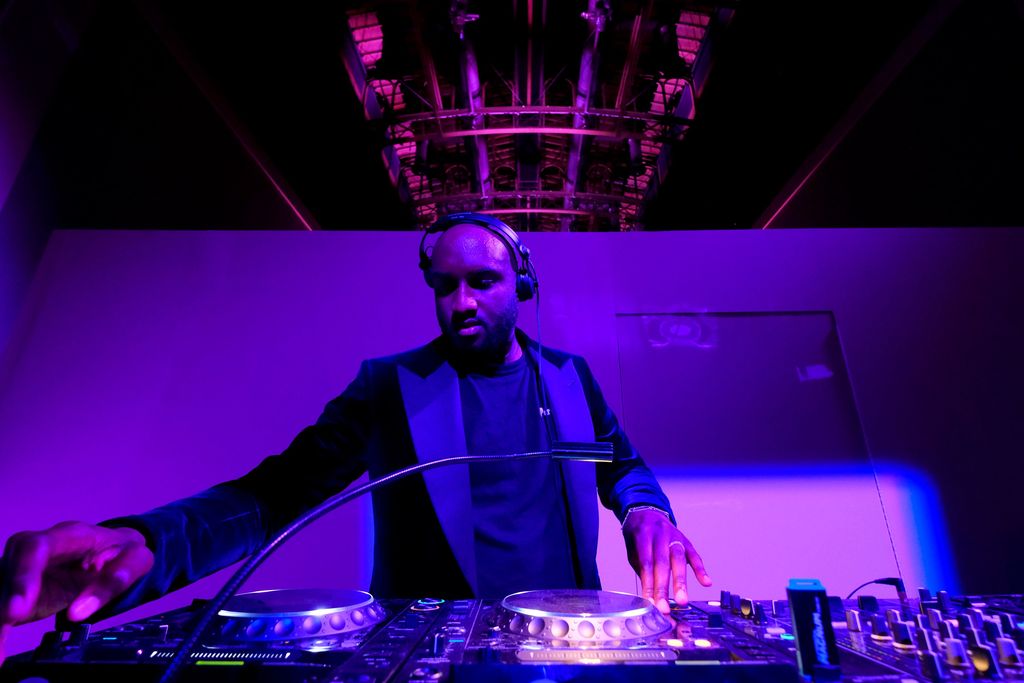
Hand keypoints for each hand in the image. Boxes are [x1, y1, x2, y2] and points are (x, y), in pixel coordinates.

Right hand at [0, 521, 153, 664]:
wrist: (115, 549)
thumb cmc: (122, 551)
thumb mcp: (136, 559)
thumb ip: (117, 578)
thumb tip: (81, 611)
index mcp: (70, 535)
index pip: (37, 548)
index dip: (23, 576)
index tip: (17, 609)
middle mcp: (41, 547)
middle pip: (10, 567)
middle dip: (5, 598)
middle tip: (8, 625)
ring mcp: (26, 566)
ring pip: (4, 587)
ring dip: (1, 617)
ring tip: (0, 651)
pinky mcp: (20, 587)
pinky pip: (6, 604)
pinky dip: (3, 627)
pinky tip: (3, 647)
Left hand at [622, 508, 710, 613]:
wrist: (646, 511)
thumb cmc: (638, 535)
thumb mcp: (633, 550)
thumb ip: (642, 569)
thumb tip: (648, 595)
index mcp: (643, 535)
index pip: (646, 564)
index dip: (648, 584)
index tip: (650, 603)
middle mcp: (660, 535)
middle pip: (663, 563)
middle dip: (663, 587)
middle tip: (664, 607)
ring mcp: (675, 537)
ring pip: (679, 559)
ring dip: (681, 582)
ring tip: (682, 601)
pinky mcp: (686, 540)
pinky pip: (694, 555)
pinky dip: (701, 569)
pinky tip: (706, 582)